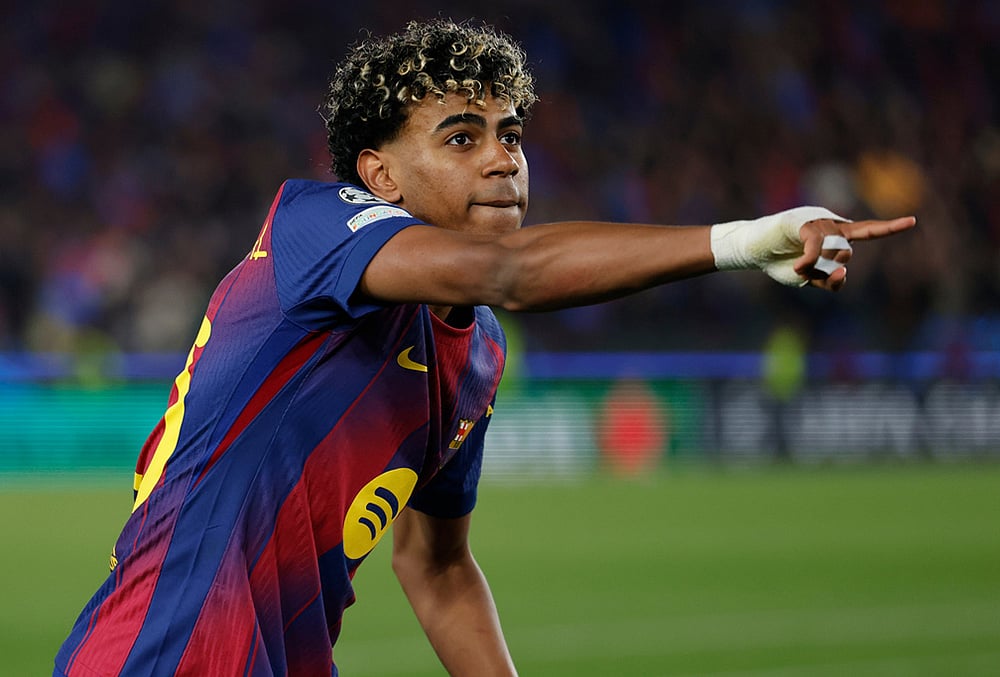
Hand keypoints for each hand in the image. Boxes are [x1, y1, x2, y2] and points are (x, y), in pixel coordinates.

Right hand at [794, 216, 916, 290]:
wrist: (756, 250)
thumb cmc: (782, 262)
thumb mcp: (810, 280)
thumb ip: (830, 281)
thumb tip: (843, 272)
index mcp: (837, 236)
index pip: (868, 231)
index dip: (889, 227)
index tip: (912, 221)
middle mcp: (832, 226)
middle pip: (845, 254)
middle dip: (827, 270)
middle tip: (806, 273)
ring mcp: (819, 223)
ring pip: (833, 252)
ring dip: (816, 267)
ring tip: (798, 266)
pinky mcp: (803, 223)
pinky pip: (816, 246)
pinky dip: (809, 261)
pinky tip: (799, 267)